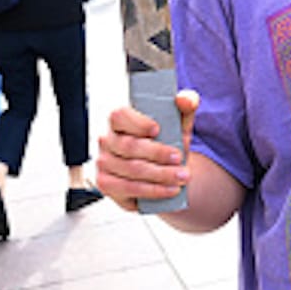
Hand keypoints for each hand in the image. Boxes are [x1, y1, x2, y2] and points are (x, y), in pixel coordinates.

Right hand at [97, 96, 198, 210]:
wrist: (165, 171)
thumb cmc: (168, 141)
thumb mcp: (180, 122)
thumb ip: (186, 105)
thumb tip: (185, 99)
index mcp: (119, 119)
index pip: (119, 116)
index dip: (137, 123)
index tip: (157, 129)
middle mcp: (107, 140)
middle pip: (129, 146)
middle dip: (157, 153)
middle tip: (179, 158)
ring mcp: (104, 163)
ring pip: (131, 169)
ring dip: (160, 174)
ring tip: (181, 176)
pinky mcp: (106, 185)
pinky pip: (129, 188)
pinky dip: (153, 190)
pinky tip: (171, 189)